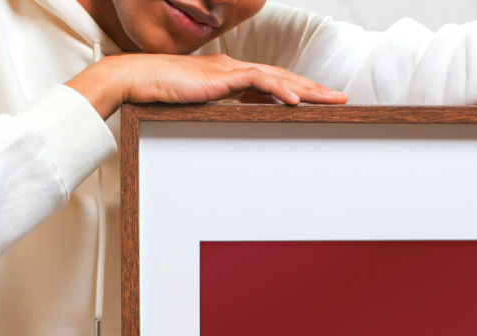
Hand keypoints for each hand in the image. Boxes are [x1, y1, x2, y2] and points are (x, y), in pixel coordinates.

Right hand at [66, 52, 347, 118]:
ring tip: (329, 99)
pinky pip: (257, 81)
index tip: (320, 102)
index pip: (273, 82)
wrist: (136, 79)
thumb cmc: (160, 94)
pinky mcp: (220, 77)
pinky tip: (295, 100)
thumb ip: (216, 111)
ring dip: (305, 89)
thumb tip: (231, 125)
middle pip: (283, 78)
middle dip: (313, 88)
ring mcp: (229, 71)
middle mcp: (235, 69)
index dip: (298, 91)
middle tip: (340, 99)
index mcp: (231, 76)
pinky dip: (278, 90)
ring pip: (277, 78)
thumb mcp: (197, 106)